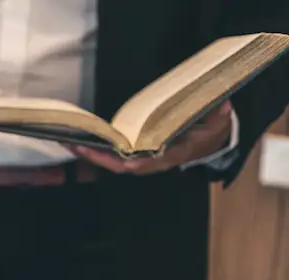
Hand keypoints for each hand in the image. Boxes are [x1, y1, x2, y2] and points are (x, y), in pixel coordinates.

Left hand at [69, 100, 233, 174]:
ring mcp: (141, 158)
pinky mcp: (135, 151)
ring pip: (111, 160)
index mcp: (169, 156)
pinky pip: (112, 153)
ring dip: (89, 152)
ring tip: (67, 139)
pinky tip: (79, 138)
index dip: (128, 162)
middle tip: (73, 142)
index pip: (145, 164)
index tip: (114, 157)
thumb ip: (218, 115)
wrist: (211, 140)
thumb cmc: (211, 131)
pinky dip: (96, 148)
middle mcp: (151, 161)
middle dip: (95, 156)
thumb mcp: (218, 123)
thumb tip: (221, 105)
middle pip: (118, 164)